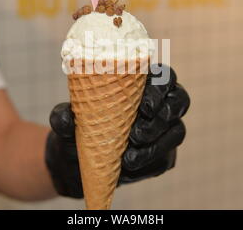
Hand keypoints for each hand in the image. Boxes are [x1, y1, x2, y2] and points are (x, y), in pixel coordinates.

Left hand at [45, 64, 189, 197]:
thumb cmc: (76, 129)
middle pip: (179, 100)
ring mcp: (164, 130)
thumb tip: (66, 118)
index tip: (145, 106)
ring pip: (177, 131)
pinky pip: (166, 158)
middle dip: (161, 117)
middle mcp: (159, 103)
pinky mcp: (164, 155)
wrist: (77, 161)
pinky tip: (129, 166)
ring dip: (157, 144)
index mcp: (141, 84)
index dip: (161, 87)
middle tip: (136, 134)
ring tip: (129, 157)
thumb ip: (63, 115)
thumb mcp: (64, 120)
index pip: (164, 76)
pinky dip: (149, 163)